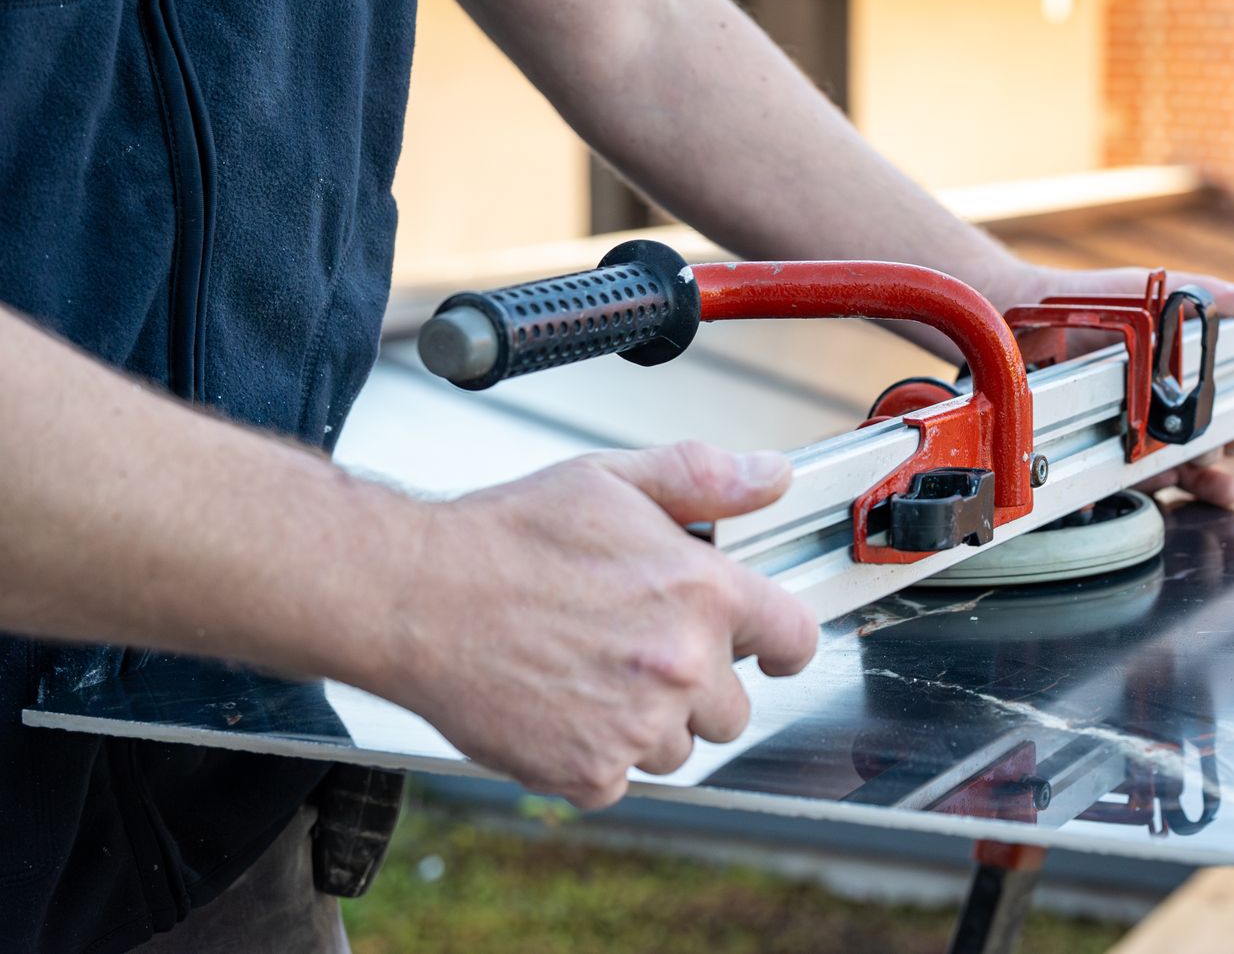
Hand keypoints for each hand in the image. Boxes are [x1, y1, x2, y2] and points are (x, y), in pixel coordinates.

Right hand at [382, 442, 816, 809]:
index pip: (795, 638)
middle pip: (734, 706)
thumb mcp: (613, 481)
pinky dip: (593, 757)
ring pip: (677, 747)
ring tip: (590, 672)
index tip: (771, 649)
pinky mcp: (587, 771)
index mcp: (702, 593)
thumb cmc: (506, 537)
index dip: (782, 643)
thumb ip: (704, 478)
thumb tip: (771, 476)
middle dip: (697, 684)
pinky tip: (560, 707)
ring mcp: (636, 726)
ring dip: (647, 723)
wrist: (415, 596)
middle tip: (635, 648)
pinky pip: (619, 780)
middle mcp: (681, 665)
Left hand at [999, 263, 1233, 509]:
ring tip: (1203, 477)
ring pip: (1170, 473)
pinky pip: (1111, 481)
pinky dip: (1120, 488)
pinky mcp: (1094, 452)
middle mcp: (1157, 414)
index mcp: (1177, 382)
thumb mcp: (1157, 293)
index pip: (1219, 415)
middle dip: (1216, 455)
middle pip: (1201, 450)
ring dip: (1195, 482)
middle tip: (1215, 450)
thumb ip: (1208, 298)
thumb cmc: (1098, 301)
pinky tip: (1135, 484)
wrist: (1036, 315)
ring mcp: (1128, 437)